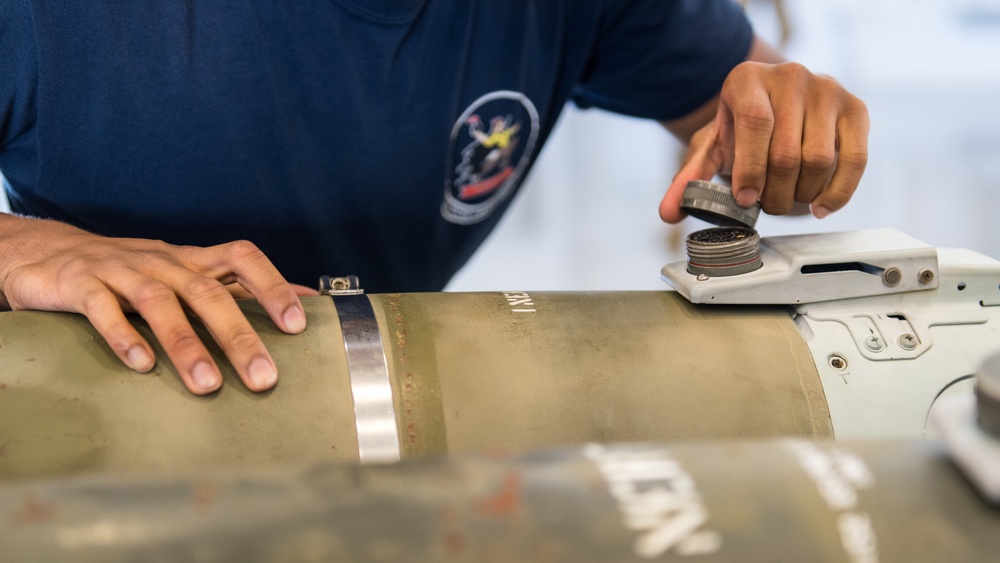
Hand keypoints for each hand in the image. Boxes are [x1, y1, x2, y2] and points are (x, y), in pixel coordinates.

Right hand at [0, 215, 312, 394]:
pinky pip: (102, 308)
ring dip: (186, 344)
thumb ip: (241, 287)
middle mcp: (161, 261)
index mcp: (191, 260)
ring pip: (159, 302)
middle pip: (206, 293)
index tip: (297, 325)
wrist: (47, 252)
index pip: (241, 258)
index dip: (271, 286)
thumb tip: (308, 298)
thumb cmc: (132, 272)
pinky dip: (123, 335)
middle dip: (238, 336)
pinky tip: (142, 365)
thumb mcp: (187, 273)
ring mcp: (119, 270)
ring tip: (208, 384)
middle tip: (263, 377)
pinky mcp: (79, 284)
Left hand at [660, 61, 868, 222]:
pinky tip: (820, 207)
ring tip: (786, 201)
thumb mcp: (712, 148)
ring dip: (801, 195)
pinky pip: (855, 159)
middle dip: (773, 192)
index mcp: (746, 79)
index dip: (749, 168)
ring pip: (819, 159)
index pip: (754, 122)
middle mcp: (790, 76)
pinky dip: (837, 193)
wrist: (777, 105)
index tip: (745, 199)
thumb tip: (668, 213)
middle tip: (765, 207)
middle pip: (786, 150)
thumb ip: (689, 179)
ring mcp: (826, 89)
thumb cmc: (742, 129)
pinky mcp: (855, 109)